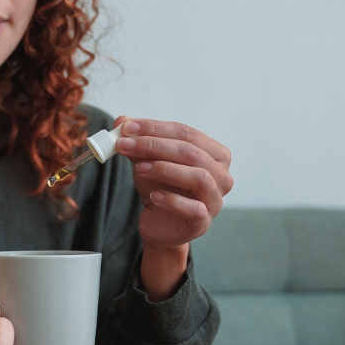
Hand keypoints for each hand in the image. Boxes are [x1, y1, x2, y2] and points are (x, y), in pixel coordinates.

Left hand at [114, 117, 232, 249]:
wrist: (159, 223)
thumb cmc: (160, 187)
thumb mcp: (146, 161)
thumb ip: (138, 141)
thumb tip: (122, 121)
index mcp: (214, 153)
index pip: (186, 132)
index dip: (155, 128)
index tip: (126, 127)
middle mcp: (222, 175)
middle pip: (191, 152)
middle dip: (154, 146)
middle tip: (124, 145)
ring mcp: (216, 200)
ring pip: (199, 177)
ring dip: (165, 169)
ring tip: (140, 168)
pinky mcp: (204, 222)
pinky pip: (193, 209)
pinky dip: (171, 200)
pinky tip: (153, 196)